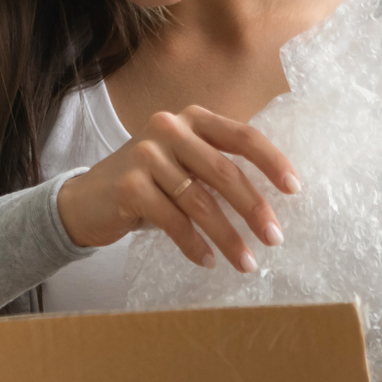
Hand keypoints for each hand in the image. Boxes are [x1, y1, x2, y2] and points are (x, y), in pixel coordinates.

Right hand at [57, 105, 298, 270]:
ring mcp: (146, 154)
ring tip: (246, 263)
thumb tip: (274, 200)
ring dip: (227, 237)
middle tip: (275, 238)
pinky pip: (173, 220)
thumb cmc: (148, 184)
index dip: (272, 162)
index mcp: (193, 119)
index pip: (242, 136)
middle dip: (254, 209)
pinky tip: (207, 261)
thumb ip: (218, 167)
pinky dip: (193, 244)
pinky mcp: (129, 185)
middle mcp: (169, 128)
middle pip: (224, 171)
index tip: (294, 189)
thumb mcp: (184, 164)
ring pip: (200, 201)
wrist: (87, 201)